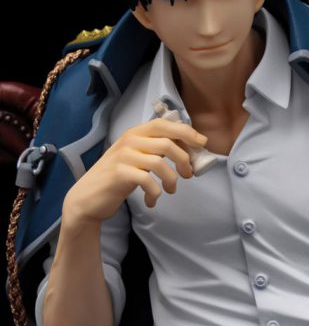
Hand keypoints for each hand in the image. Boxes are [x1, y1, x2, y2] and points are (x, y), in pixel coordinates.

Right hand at [63, 118, 207, 221]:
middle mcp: (129, 140)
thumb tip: (188, 151)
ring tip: (170, 190)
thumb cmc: (118, 178)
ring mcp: (123, 156)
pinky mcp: (119, 174)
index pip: (165, 124)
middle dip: (184, 160)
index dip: (186, 132)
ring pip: (160, 163)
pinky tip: (152, 200)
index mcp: (136, 133)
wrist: (88, 198)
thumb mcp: (138, 158)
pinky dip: (155, 193)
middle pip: (167, 143)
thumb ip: (156, 150)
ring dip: (171, 180)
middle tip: (188, 174)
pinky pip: (148, 181)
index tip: (202, 143)